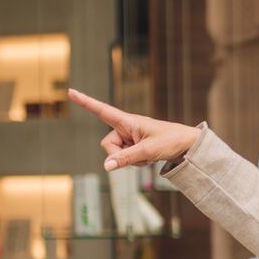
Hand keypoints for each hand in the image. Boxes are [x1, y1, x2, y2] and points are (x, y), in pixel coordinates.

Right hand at [68, 89, 200, 169]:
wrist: (188, 145)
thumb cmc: (171, 141)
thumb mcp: (148, 150)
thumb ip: (126, 158)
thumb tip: (106, 167)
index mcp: (128, 121)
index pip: (102, 110)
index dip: (86, 102)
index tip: (71, 92)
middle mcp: (127, 127)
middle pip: (108, 144)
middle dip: (119, 155)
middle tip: (140, 155)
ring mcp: (130, 138)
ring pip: (116, 154)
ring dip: (130, 160)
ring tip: (148, 155)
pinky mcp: (135, 147)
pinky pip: (125, 158)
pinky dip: (135, 161)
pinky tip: (149, 158)